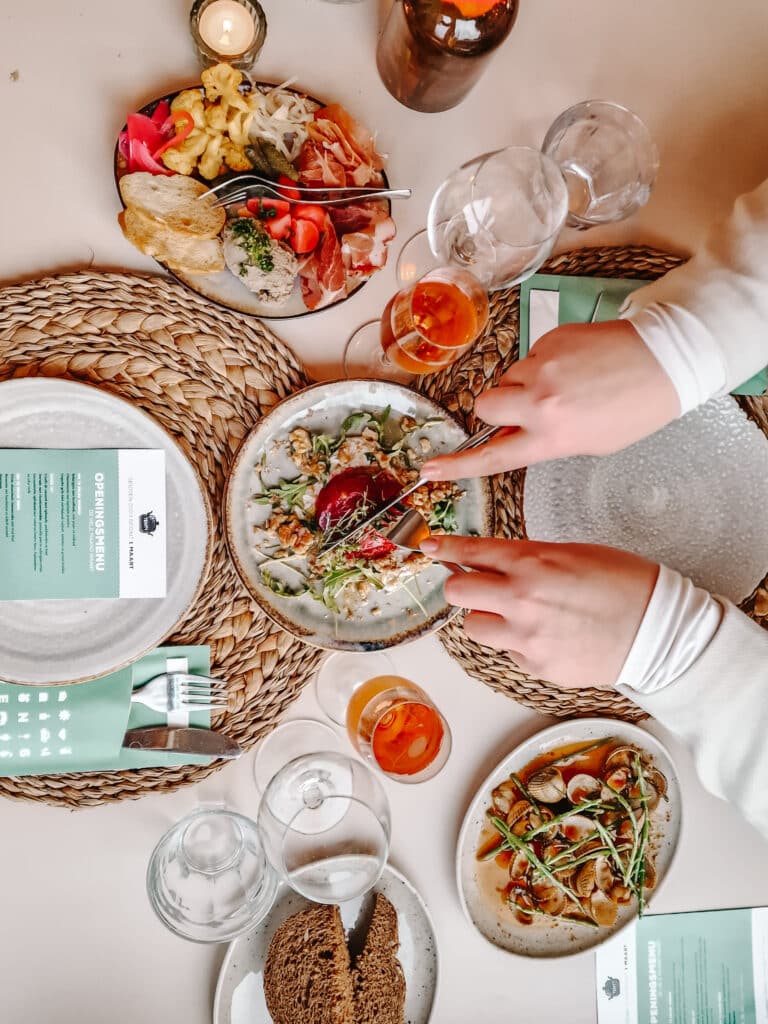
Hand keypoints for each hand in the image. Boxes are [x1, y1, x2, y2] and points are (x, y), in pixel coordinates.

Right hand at [421, 321, 680, 479]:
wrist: (664, 360)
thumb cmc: (634, 409)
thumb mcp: (590, 443)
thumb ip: (548, 442)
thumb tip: (519, 434)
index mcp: (552, 437)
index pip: (493, 456)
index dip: (458, 466)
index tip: (430, 469)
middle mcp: (541, 403)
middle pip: (485, 406)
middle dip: (497, 408)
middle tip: (523, 408)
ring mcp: (542, 367)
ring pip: (508, 378)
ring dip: (523, 383)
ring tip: (563, 383)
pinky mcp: (549, 340)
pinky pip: (530, 355)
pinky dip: (544, 362)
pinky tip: (574, 365)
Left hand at [421, 535, 658, 687]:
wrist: (658, 631)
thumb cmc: (624, 584)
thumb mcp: (573, 553)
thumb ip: (528, 557)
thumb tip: (494, 561)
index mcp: (532, 563)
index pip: (471, 552)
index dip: (446, 548)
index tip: (431, 547)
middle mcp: (522, 600)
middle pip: (457, 592)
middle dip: (463, 585)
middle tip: (479, 585)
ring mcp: (526, 638)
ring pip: (474, 627)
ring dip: (487, 618)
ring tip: (517, 615)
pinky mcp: (536, 667)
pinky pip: (507, 651)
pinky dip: (517, 643)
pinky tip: (547, 636)